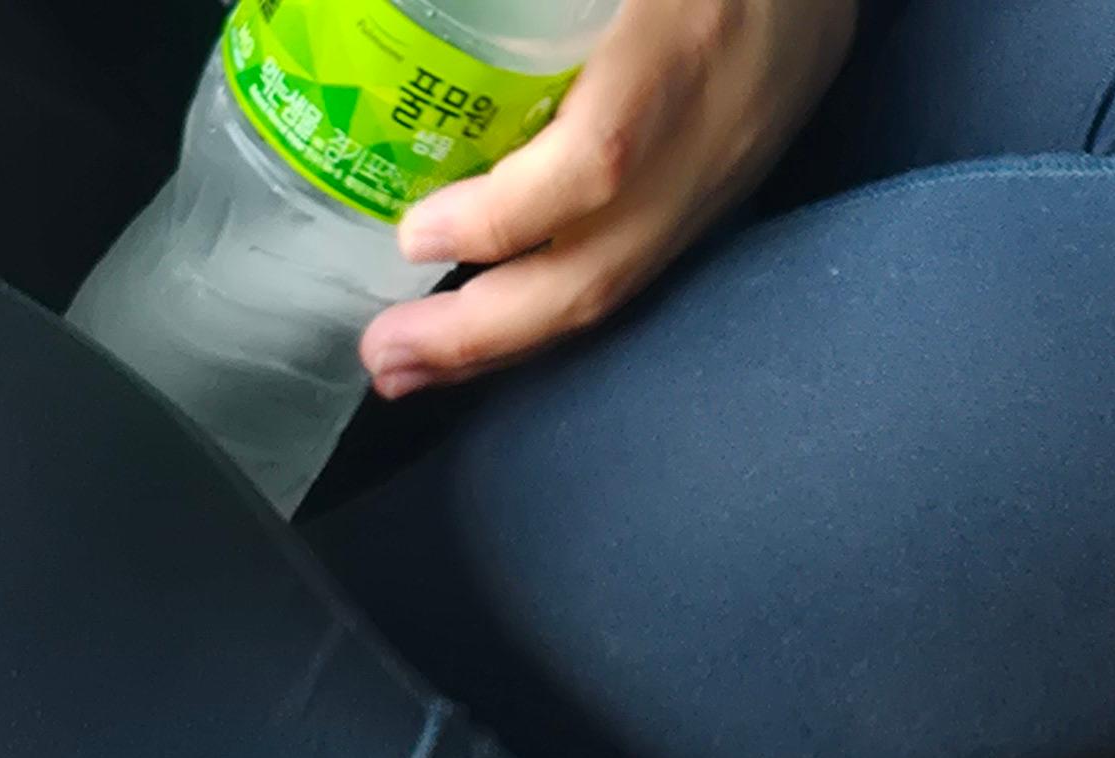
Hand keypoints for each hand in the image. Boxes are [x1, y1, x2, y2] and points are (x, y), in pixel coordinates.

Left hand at [358, 0, 853, 398]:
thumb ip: (527, 6)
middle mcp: (714, 126)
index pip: (599, 162)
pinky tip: (488, 324)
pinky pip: (633, 266)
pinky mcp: (729, 184)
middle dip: (481, 332)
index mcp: (683, 40)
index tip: (414, 236)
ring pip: (617, 286)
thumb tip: (435, 27)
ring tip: (415, 364)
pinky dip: (551, 307)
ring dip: (504, 342)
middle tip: (385, 358)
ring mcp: (727, 166)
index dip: (502, 218)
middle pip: (600, 269)